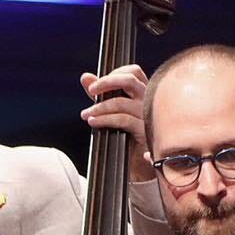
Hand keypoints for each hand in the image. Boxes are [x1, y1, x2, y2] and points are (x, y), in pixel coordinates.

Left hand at [81, 63, 152, 183]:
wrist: (138, 162)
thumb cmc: (126, 134)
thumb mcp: (112, 110)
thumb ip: (101, 93)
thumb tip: (85, 77)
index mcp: (143, 93)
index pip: (134, 71)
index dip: (114, 73)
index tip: (96, 84)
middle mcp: (148, 101)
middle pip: (130, 80)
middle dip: (106, 82)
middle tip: (91, 90)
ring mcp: (148, 115)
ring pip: (121, 102)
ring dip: (99, 107)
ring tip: (86, 114)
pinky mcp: (144, 131)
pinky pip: (122, 120)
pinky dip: (104, 119)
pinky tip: (93, 122)